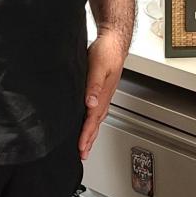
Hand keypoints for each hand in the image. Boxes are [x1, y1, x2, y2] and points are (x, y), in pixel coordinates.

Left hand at [78, 31, 125, 160]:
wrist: (114, 42)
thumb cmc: (106, 52)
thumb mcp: (97, 66)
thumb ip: (93, 85)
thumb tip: (90, 102)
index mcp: (102, 95)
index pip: (92, 119)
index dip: (86, 134)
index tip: (81, 148)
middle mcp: (104, 97)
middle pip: (96, 123)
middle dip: (89, 140)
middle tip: (83, 154)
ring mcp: (104, 94)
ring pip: (97, 118)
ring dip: (91, 132)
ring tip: (86, 144)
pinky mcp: (100, 89)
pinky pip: (96, 110)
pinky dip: (92, 120)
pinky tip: (88, 120)